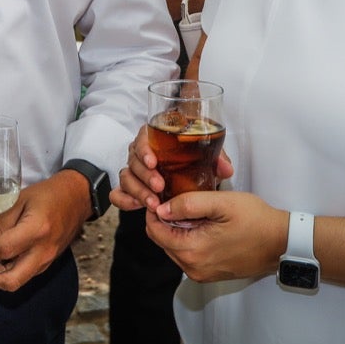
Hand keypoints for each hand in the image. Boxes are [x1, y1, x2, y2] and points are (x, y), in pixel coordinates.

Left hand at [0, 171, 91, 290]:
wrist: (76, 198)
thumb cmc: (48, 194)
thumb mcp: (20, 198)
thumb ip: (2, 221)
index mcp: (36, 230)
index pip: (2, 249)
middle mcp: (43, 251)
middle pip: (11, 280)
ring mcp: (47, 260)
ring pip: (17, 281)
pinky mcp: (47, 263)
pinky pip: (24, 275)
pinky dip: (7, 272)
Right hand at [110, 123, 234, 212]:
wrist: (191, 170)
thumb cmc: (194, 157)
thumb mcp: (207, 154)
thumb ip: (217, 158)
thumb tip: (226, 169)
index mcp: (156, 137)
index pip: (142, 138)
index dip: (145, 150)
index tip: (153, 162)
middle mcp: (142, 153)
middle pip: (133, 160)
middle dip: (145, 175)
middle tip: (159, 187)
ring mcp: (135, 171)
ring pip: (126, 177)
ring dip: (138, 190)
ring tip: (153, 203)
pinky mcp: (132, 188)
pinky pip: (118, 193)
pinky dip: (124, 200)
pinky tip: (136, 206)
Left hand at [143, 190, 287, 284]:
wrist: (282, 242)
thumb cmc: (256, 221)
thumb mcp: (222, 203)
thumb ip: (188, 204)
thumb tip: (161, 208)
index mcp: (192, 251)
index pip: (155, 232)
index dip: (154, 211)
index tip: (161, 194)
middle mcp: (193, 268)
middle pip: (162, 241)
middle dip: (164, 220)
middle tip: (177, 199)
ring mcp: (202, 274)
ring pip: (174, 248)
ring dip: (176, 230)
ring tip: (192, 211)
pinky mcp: (211, 274)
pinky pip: (188, 256)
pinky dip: (188, 240)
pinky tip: (203, 225)